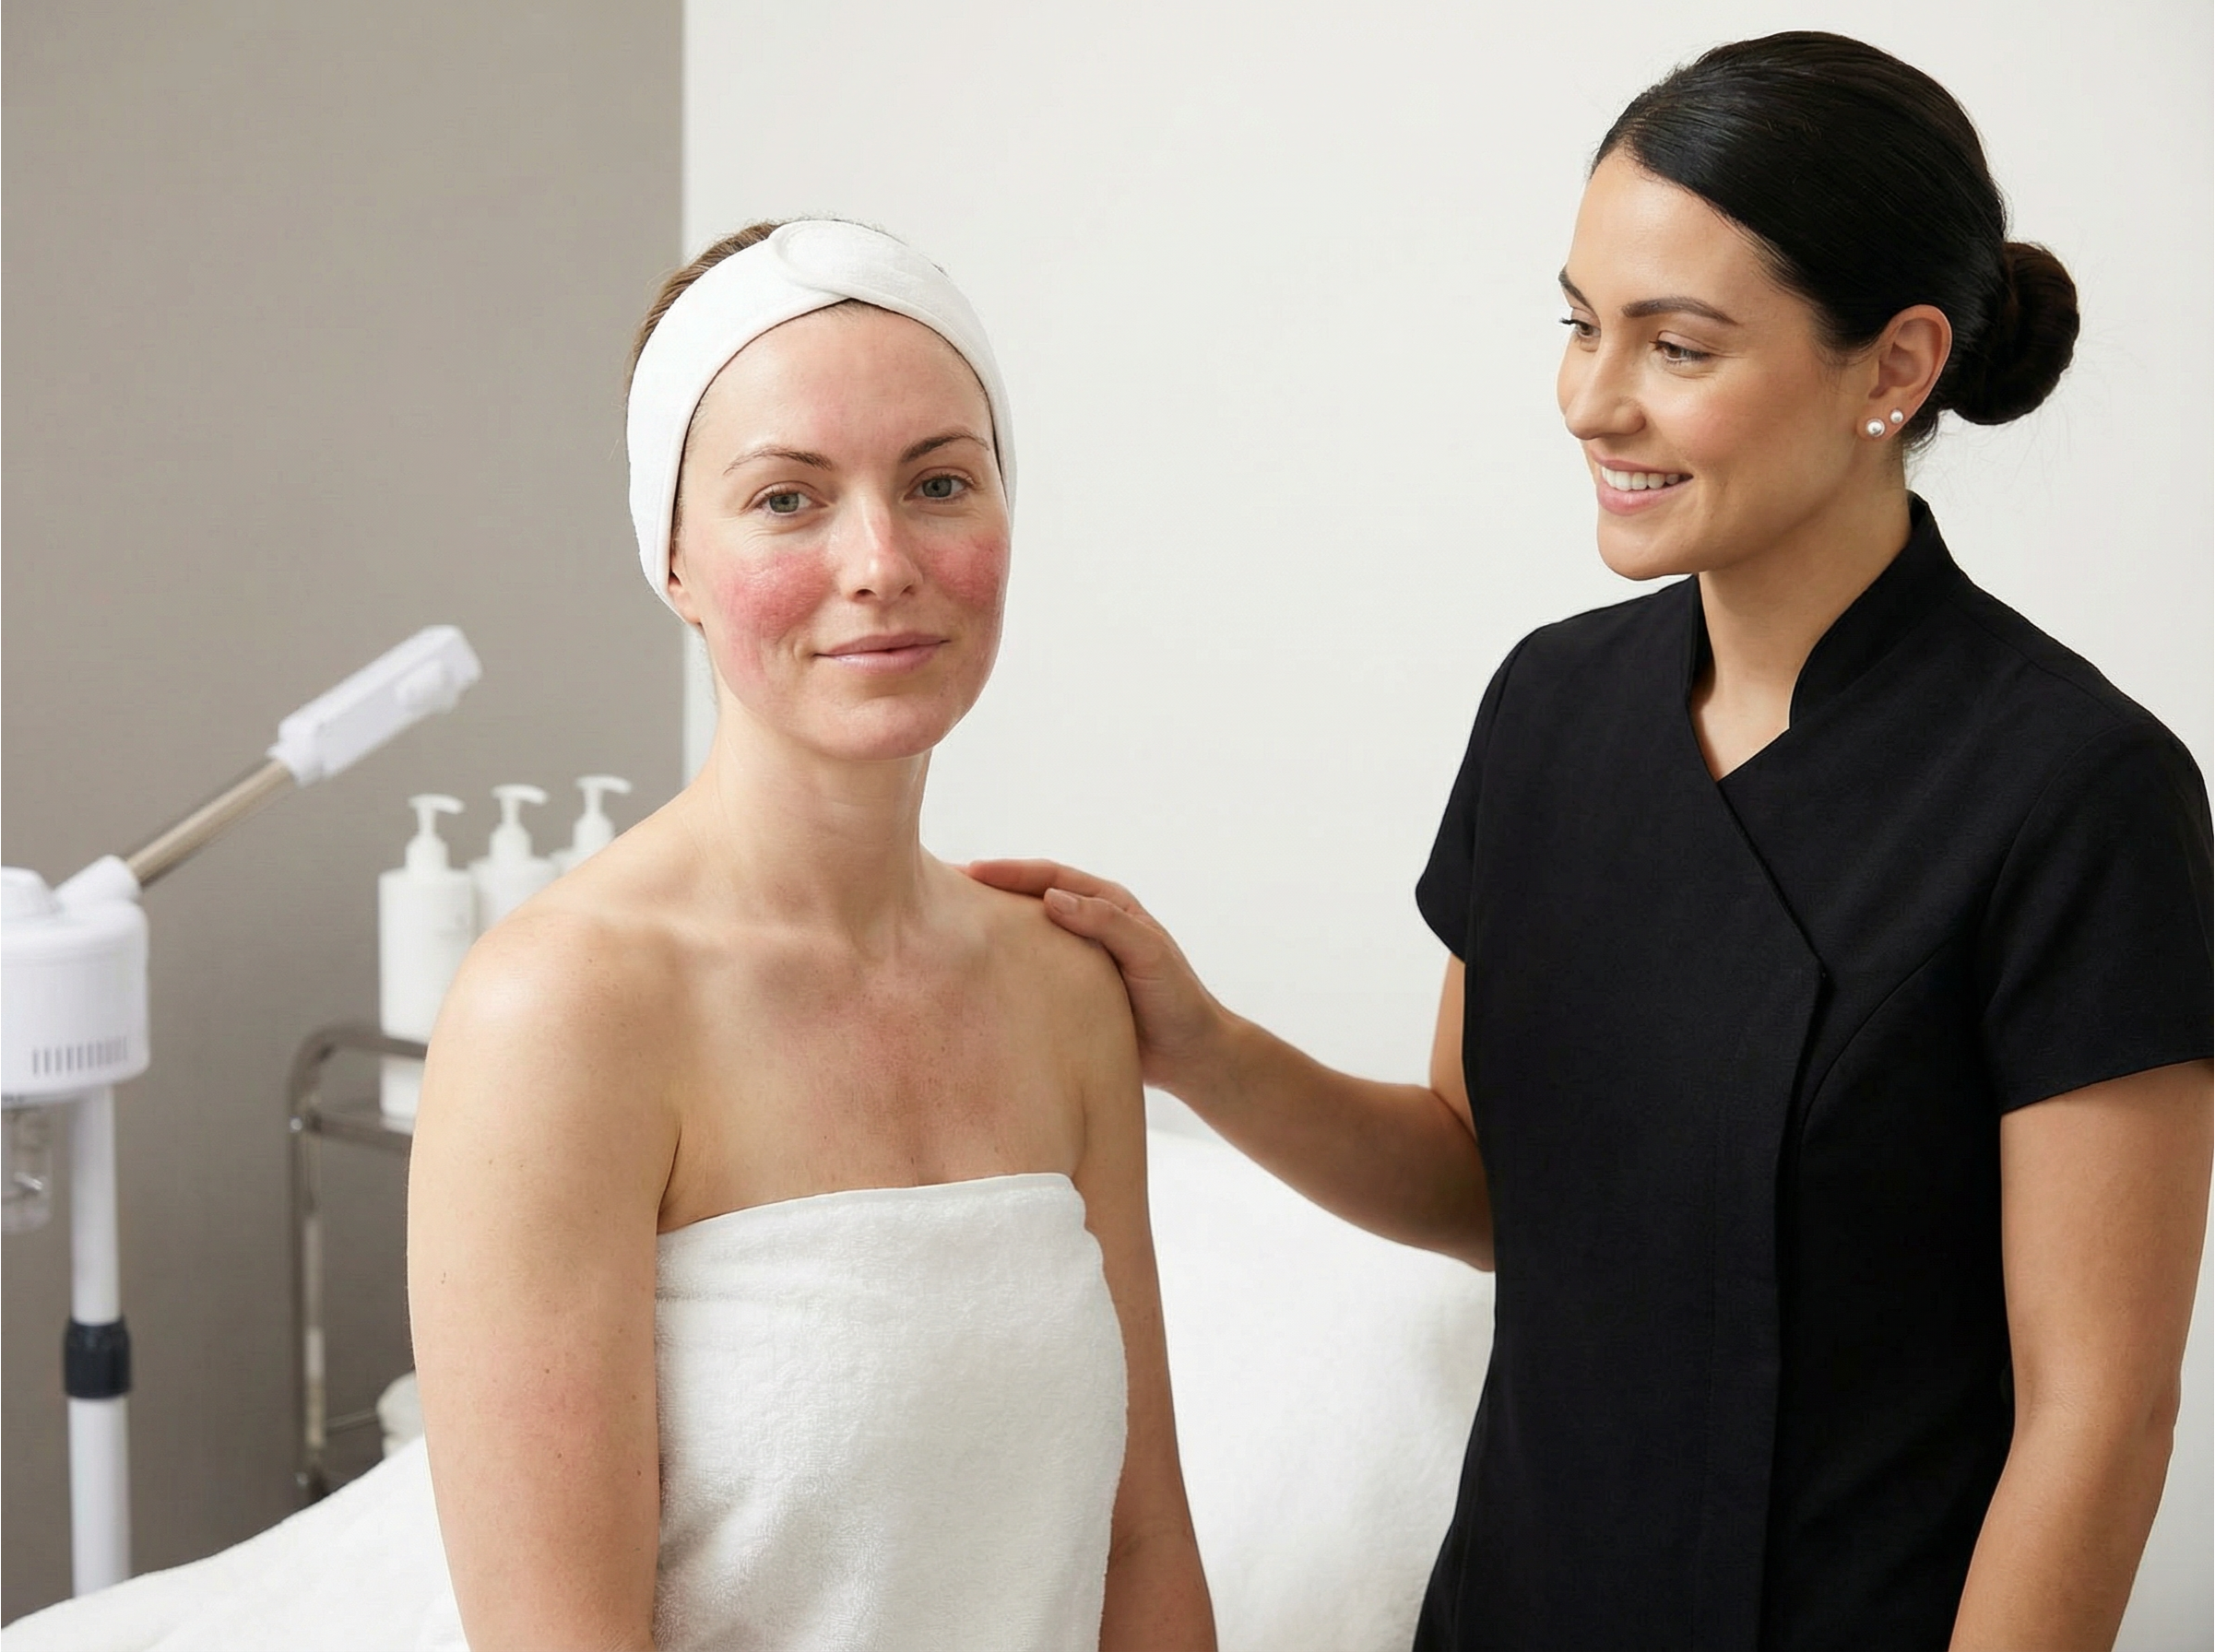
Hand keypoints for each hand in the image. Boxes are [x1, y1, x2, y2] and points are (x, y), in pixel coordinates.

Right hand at [965, 859, 1229, 1095]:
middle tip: (940, 890)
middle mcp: (1088, 926)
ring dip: (990, 929)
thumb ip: (1106, 923)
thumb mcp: (1149, 954)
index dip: (1009, 872)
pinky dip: (1001, 968)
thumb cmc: (1177, 1000)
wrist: (1192, 1057)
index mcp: (1109, 906)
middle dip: (988, 892)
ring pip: (1024, 936)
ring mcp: (1075, 960)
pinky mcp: (1067, 994)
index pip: (1051, 878)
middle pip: (1030, 900)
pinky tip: (971, 977)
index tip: (969, 871)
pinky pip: (1027, 974)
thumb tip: (1051, 900)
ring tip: (944, 929)